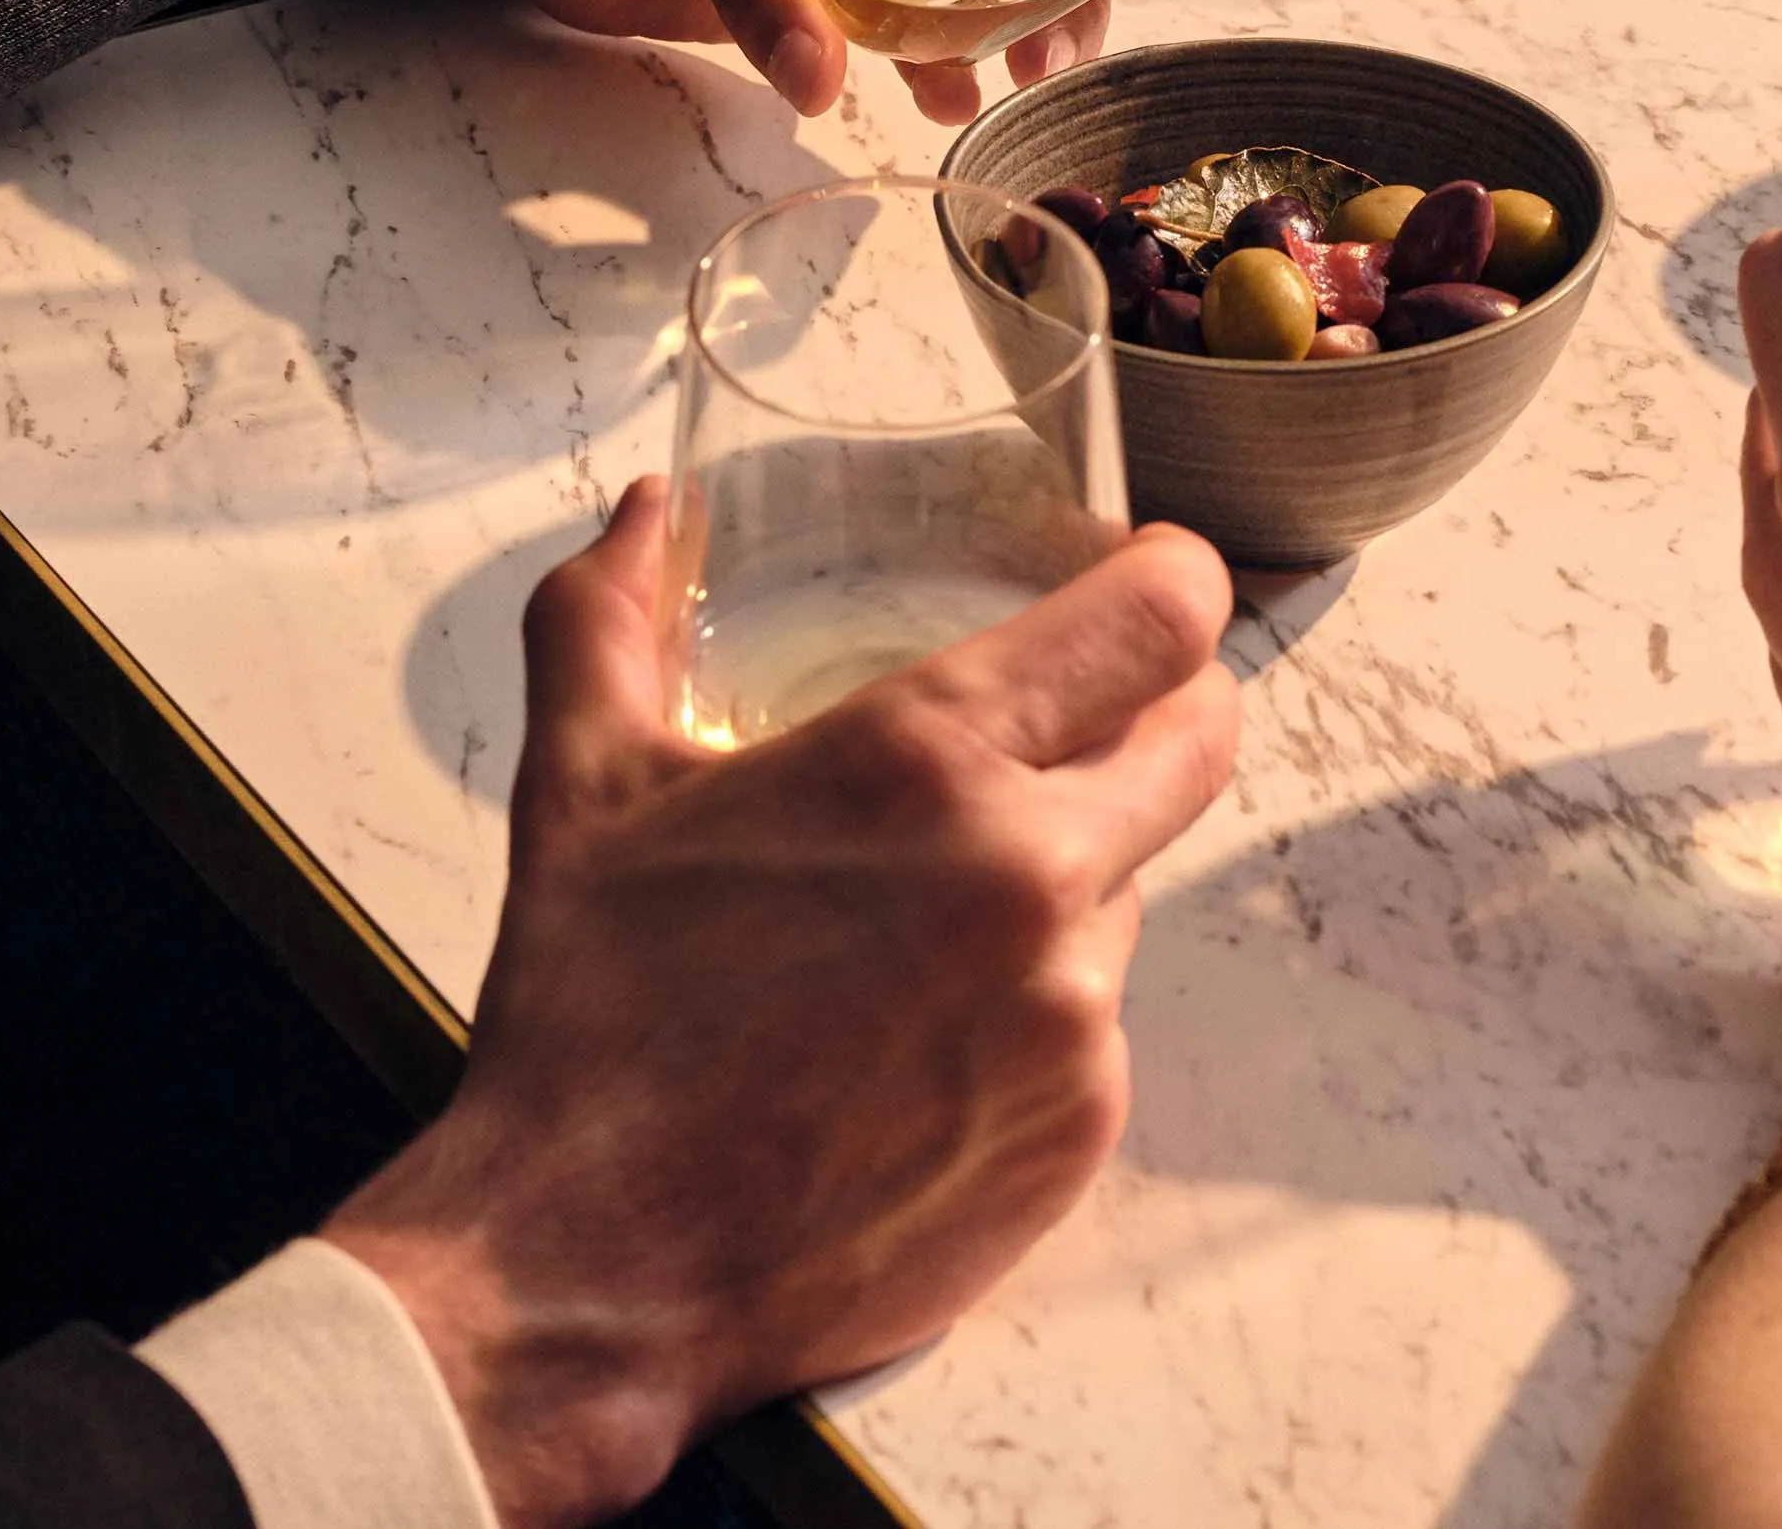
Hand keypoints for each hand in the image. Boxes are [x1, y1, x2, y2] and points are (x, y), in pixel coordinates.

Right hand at [321, 482, 1240, 1525]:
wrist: (593, 1265)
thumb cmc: (589, 1023)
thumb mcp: (581, 792)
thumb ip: (608, 621)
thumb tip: (645, 515)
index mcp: (926, 761)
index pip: (1162, 618)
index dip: (1171, 581)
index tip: (1144, 582)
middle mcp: (1031, 876)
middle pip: (1201, 737)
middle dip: (1159, 708)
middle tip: (1081, 720)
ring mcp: (1072, 1013)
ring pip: (1131, 889)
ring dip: (1066, 880)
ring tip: (923, 925)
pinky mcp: (1081, 1128)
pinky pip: (1097, 1024)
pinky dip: (1032, 1012)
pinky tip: (917, 1041)